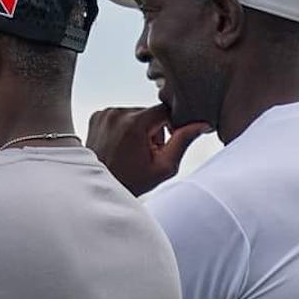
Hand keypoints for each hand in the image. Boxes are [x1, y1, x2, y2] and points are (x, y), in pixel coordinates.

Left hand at [86, 105, 210, 195]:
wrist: (98, 189)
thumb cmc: (131, 182)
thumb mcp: (164, 167)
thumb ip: (183, 141)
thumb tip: (202, 124)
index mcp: (134, 122)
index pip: (165, 110)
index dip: (171, 126)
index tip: (165, 144)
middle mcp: (117, 113)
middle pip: (150, 113)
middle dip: (154, 131)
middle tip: (147, 154)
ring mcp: (105, 113)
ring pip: (135, 114)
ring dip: (139, 130)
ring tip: (132, 152)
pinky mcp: (97, 116)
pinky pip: (121, 116)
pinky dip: (125, 128)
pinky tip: (121, 147)